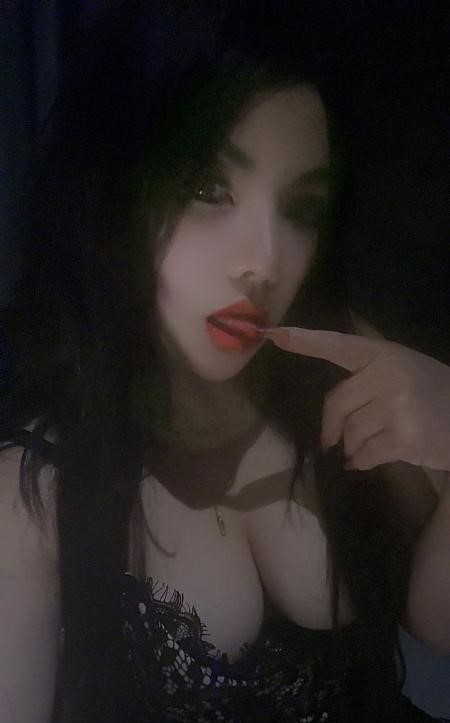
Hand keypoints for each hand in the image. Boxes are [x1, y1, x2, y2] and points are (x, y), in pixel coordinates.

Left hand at [265, 325, 449, 472]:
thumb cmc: (435, 395)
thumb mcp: (404, 370)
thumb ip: (367, 376)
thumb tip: (329, 412)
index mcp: (386, 354)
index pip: (339, 345)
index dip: (305, 341)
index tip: (274, 335)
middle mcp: (389, 374)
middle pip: (336, 403)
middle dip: (332, 426)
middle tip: (331, 439)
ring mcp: (397, 406)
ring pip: (349, 432)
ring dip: (353, 445)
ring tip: (374, 444)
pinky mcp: (404, 437)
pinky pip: (363, 454)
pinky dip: (362, 461)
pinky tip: (372, 459)